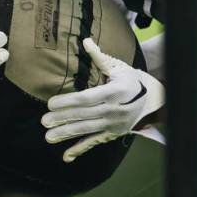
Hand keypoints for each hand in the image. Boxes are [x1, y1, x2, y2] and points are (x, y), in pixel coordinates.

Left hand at [42, 38, 164, 162]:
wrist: (152, 100)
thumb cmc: (131, 80)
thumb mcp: (118, 67)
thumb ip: (99, 57)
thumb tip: (85, 41)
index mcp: (113, 92)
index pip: (86, 98)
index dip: (68, 102)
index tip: (50, 103)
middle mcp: (113, 110)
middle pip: (84, 115)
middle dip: (62, 119)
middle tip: (44, 121)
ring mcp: (112, 124)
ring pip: (86, 130)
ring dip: (67, 134)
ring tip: (49, 136)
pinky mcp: (112, 134)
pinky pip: (94, 142)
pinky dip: (80, 150)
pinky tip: (65, 156)